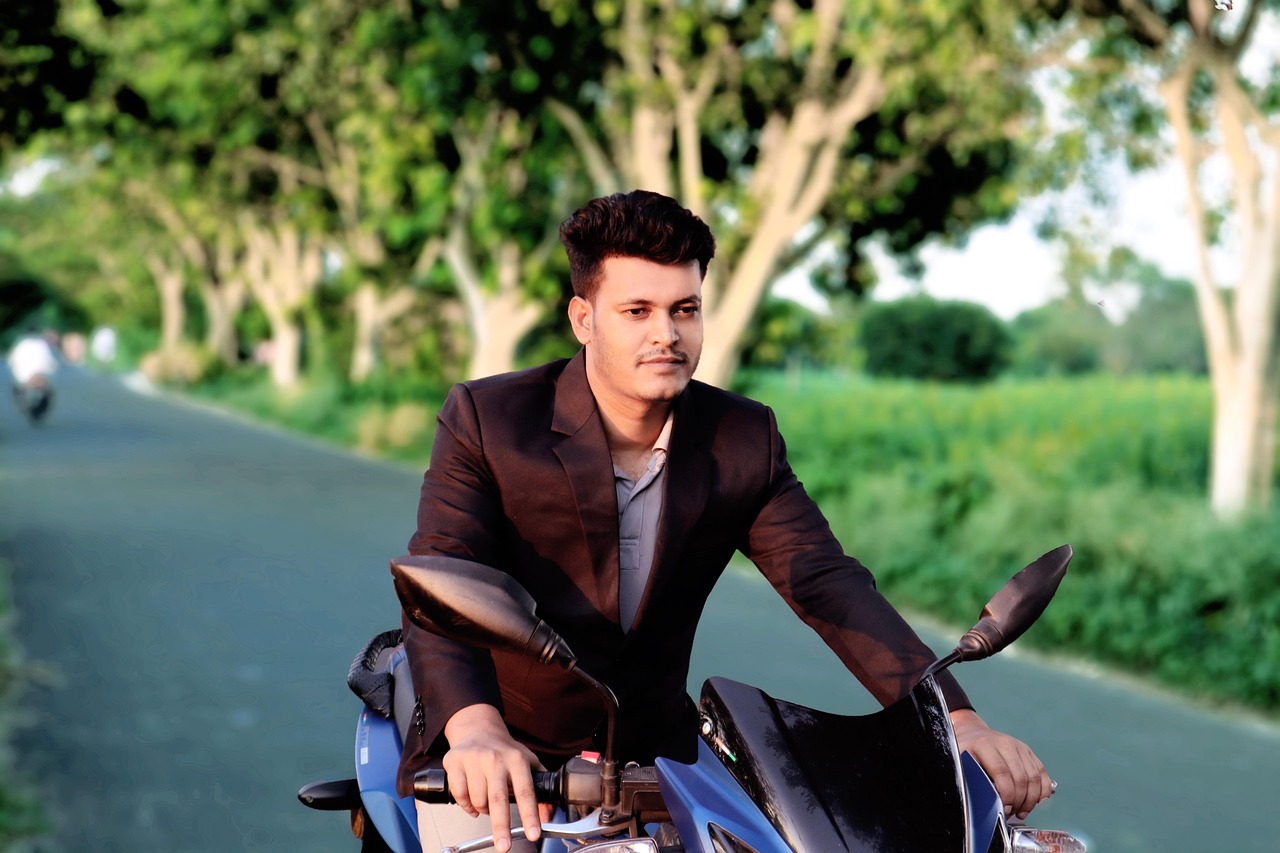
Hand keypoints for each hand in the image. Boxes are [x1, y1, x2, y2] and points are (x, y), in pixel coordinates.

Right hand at [442, 704, 545, 852]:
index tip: (533, 834)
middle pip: (498, 799)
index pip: (526, 791)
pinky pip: (460, 796)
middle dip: (501, 826)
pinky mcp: (455, 762)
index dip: (530, 815)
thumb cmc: (505, 751)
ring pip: (478, 800)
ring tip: (488, 803)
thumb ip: (540, 790)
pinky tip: (472, 800)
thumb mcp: (528, 764)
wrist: (479, 729)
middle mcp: (495, 758)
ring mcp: (474, 759)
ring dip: (484, 811)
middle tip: (504, 846)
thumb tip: (549, 816)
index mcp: (517, 759)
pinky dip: (467, 806)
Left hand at [949, 708, 1052, 819]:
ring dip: (1031, 799)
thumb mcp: (960, 762)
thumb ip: (971, 779)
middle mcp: (1004, 744)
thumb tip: (983, 801)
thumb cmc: (966, 750)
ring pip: (1034, 777)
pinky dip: (1042, 789)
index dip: (1006, 795)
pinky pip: (1041, 772)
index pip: (1002, 773)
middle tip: (1012, 812)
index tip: (1004, 809)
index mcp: (985, 746)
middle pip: (1021, 778)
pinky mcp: (1028, 751)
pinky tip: (1036, 800)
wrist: (973, 733)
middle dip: (1019, 801)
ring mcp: (1018, 747)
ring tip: (1022, 810)